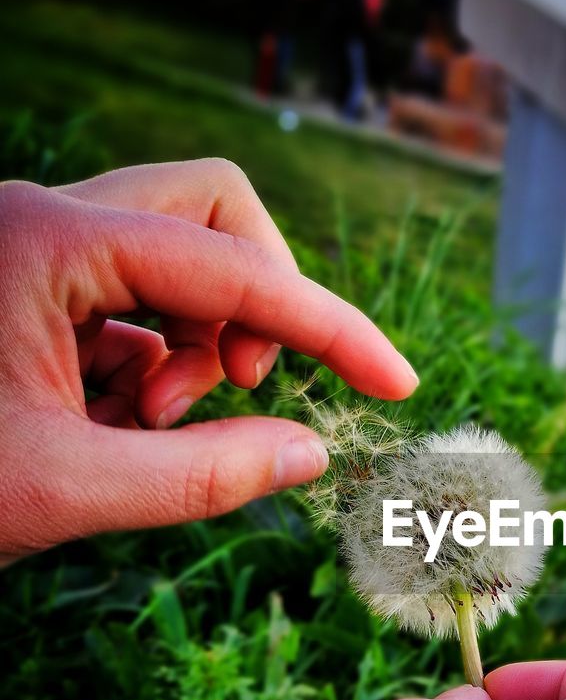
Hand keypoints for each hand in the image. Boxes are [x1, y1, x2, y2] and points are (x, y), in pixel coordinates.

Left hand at [0, 160, 416, 560]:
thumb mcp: (65, 490)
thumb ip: (204, 477)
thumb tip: (313, 455)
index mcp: (44, 244)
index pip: (232, 267)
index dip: (328, 327)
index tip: (396, 381)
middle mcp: (43, 217)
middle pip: (211, 209)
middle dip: (257, 299)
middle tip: (246, 385)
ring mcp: (37, 245)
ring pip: (178, 250)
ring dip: (200, 339)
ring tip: (153, 422)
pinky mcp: (34, 281)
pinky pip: (135, 295)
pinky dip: (156, 357)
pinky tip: (116, 420)